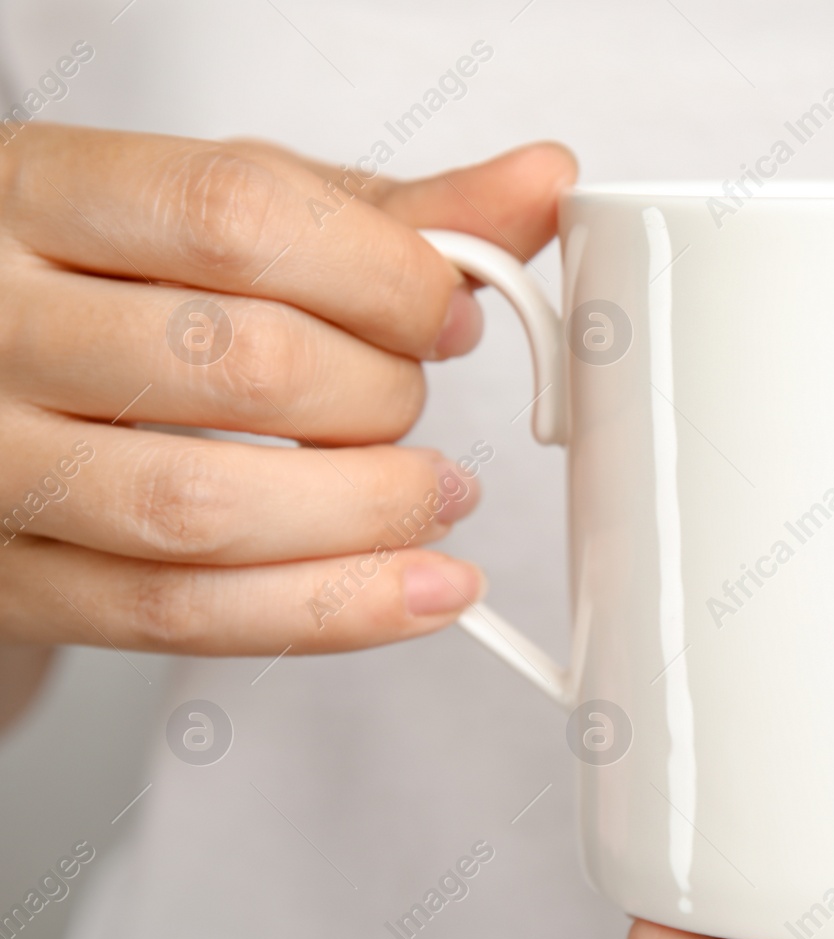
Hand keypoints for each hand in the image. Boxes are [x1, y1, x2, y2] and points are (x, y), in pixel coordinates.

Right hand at [0, 126, 573, 701]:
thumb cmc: (115, 283)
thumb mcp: (237, 219)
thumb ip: (391, 215)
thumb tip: (539, 186)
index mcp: (41, 194)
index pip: (237, 219)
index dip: (384, 276)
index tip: (446, 312)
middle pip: (241, 365)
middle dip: (380, 395)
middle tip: (411, 403)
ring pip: (206, 510)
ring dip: (369, 513)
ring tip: (434, 496)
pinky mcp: (17, 581)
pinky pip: (180, 616)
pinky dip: (332, 611)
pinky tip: (419, 591)